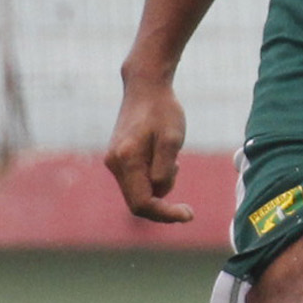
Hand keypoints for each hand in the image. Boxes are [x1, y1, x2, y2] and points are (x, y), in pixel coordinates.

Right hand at [105, 71, 195, 222]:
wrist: (145, 86)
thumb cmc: (163, 111)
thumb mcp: (172, 139)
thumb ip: (165, 169)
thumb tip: (160, 193)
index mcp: (127, 159)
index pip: (143, 203)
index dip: (165, 214)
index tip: (189, 215)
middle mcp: (114, 163)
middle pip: (137, 203)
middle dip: (163, 208)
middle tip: (187, 209)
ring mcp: (114, 161)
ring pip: (137, 193)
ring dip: (159, 189)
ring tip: (175, 162)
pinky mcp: (118, 157)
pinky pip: (136, 181)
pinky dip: (153, 180)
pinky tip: (166, 159)